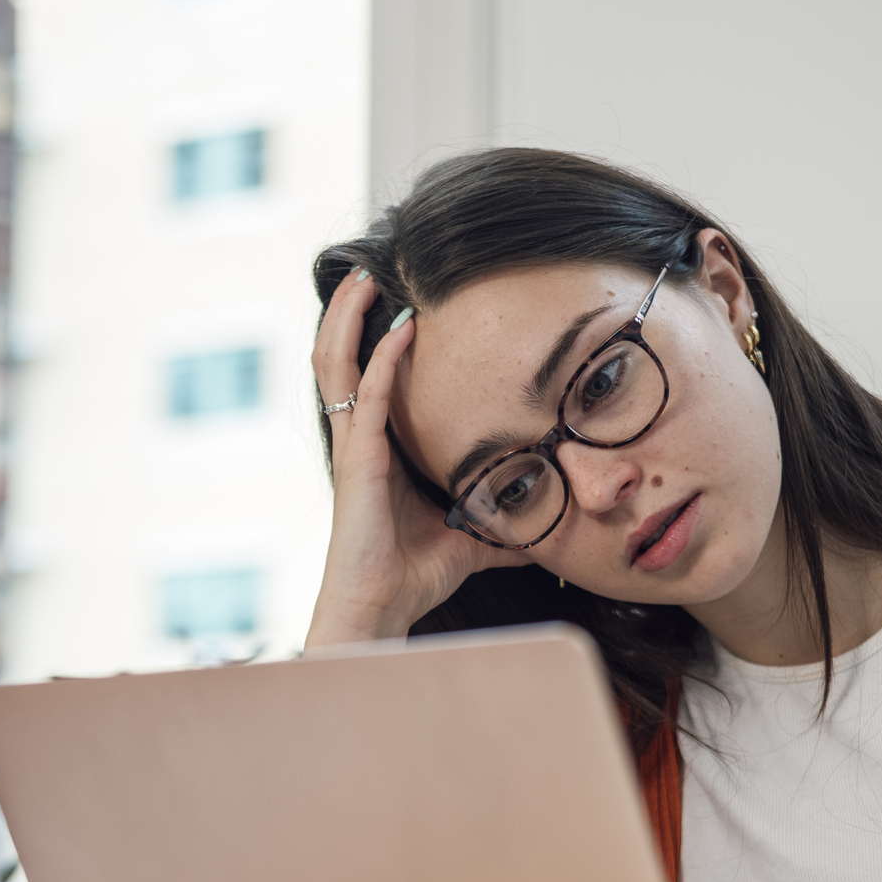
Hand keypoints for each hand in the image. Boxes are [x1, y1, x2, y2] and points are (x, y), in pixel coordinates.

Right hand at [304, 270, 531, 650]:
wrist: (380, 610)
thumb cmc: (413, 577)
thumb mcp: (471, 540)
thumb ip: (501, 526)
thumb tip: (544, 531)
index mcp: (377, 451)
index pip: (366, 380)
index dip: (370, 340)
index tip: (396, 303)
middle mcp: (358, 440)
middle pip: (339, 361)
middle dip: (348, 314)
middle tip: (367, 271)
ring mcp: (354, 448)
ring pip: (336, 366)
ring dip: (349, 319)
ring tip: (364, 278)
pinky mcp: (358, 461)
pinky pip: (369, 397)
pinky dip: (384, 360)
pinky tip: (401, 330)